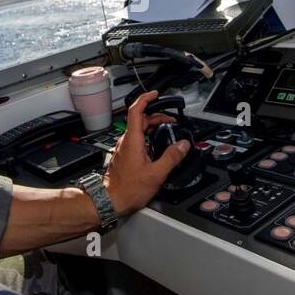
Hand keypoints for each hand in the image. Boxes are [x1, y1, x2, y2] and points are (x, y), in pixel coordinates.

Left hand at [103, 90, 189, 216]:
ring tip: (166, 131)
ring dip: (152, 127)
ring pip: (138, 130)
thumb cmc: (128, 190)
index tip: (155, 94)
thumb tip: (182, 145)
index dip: (146, 99)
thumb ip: (171, 157)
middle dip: (156, 115)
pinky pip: (136, 140)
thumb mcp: (156, 173)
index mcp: (132, 140)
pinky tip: (156, 147)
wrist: (111, 201)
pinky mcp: (124, 156)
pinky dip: (148, 138)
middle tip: (171, 120)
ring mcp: (124, 149)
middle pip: (140, 120)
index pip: (136, 110)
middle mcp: (126, 142)